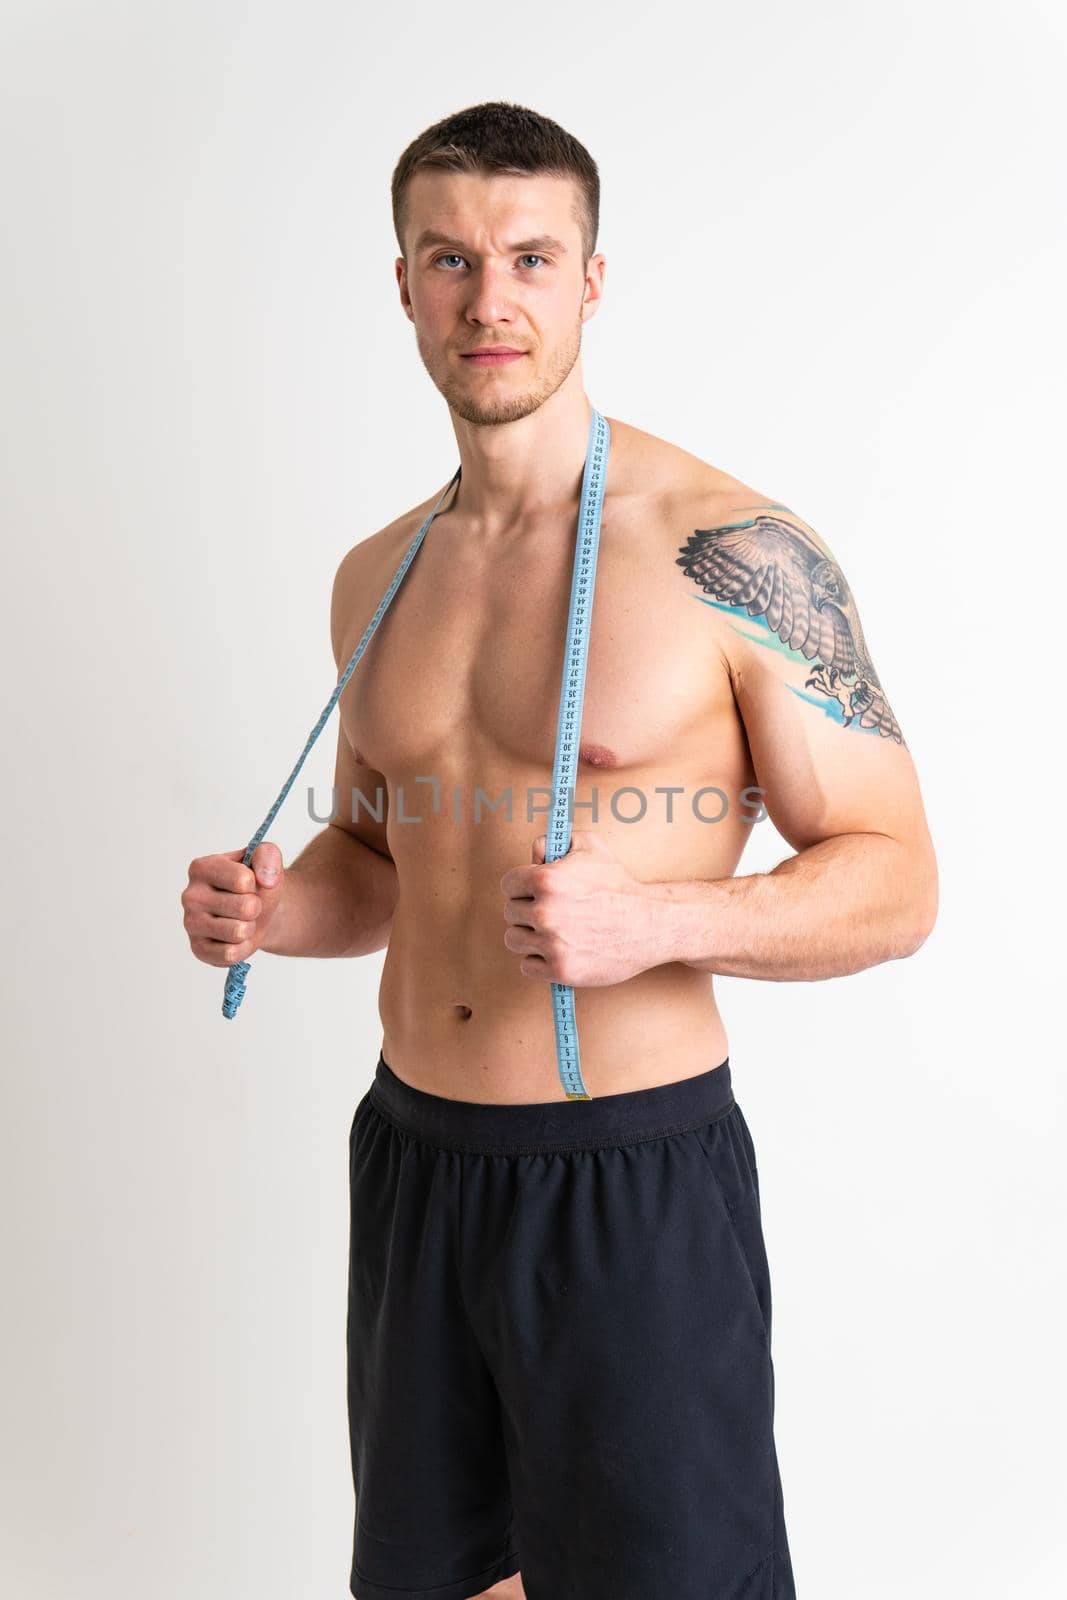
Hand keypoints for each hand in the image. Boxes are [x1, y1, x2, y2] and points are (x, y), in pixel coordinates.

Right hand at [181, 842, 284, 966]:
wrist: (258, 911)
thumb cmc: (256, 884)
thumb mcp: (266, 858)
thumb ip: (268, 855)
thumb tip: (265, 880)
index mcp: (202, 868)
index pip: (243, 879)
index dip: (257, 883)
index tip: (250, 883)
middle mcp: (190, 895)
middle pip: (245, 907)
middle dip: (257, 907)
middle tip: (249, 904)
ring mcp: (191, 924)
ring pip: (238, 932)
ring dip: (250, 927)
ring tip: (243, 919)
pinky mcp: (198, 949)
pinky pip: (230, 954)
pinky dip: (242, 947)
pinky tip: (236, 937)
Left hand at [499, 829, 659, 986]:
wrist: (651, 924)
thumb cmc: (620, 885)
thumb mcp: (590, 846)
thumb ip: (554, 842)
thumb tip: (531, 856)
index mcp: (546, 879)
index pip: (508, 884)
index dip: (522, 886)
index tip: (534, 892)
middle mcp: (545, 912)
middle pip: (510, 912)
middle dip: (527, 910)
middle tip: (552, 912)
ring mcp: (552, 943)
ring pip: (514, 939)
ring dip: (530, 936)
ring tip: (554, 931)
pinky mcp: (560, 969)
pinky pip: (527, 965)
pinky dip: (539, 961)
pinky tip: (559, 949)